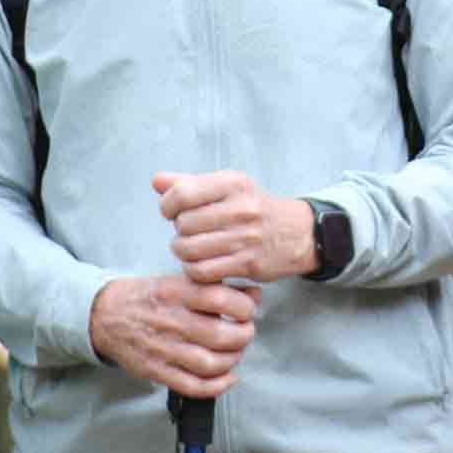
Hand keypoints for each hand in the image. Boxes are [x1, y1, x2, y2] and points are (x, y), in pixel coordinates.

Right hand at [89, 274, 262, 397]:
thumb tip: (254, 293)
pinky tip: (227, 377)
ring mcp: (163, 349)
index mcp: (177, 292)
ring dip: (233, 360)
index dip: (244, 306)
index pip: (220, 298)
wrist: (105, 315)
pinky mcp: (157, 371)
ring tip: (235, 352)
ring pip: (210, 363)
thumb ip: (217, 286)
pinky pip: (193, 385)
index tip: (248, 309)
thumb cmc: (149, 297)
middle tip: (245, 331)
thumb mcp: (179, 280)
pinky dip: (217, 385)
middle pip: (220, 335)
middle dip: (243, 335)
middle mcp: (171, 321)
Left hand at [154, 170, 317, 282]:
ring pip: (190, 250)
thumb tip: (156, 181)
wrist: (296, 233)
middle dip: (179, 231)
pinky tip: (200, 263)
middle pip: (184, 224)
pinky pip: (203, 271)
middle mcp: (242, 208)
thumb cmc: (254, 207)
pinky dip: (193, 270)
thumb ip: (190, 183)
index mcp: (234, 183)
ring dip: (183, 252)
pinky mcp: (248, 263)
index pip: (183, 193)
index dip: (168, 205)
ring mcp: (246, 237)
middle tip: (188, 232)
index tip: (172, 211)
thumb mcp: (228, 186)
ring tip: (190, 248)